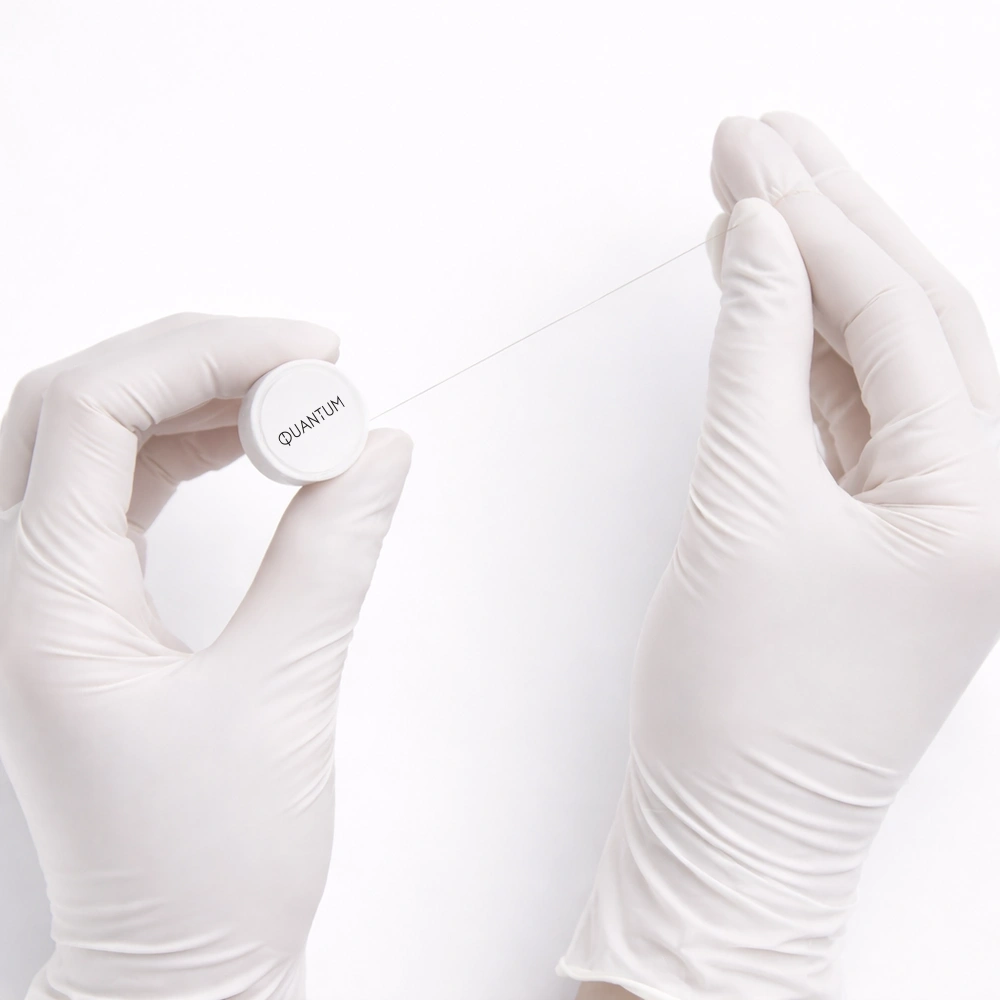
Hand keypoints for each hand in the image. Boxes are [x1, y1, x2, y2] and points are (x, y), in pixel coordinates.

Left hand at [0, 314, 411, 999]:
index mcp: (41, 608)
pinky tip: (250, 454)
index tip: (310, 356)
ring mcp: (52, 602)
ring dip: (196, 403)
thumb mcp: (279, 696)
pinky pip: (121, 494)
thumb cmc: (207, 866)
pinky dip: (189, 454)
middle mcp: (24, 592)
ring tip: (293, 405)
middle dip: (196, 363)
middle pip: (76, 406)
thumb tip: (374, 451)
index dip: (204, 356)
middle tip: (306, 368)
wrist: (180, 965)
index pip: (91, 412)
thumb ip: (329, 553)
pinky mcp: (94, 616)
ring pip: (96, 443)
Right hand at [558, 116, 999, 998]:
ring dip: (806, 274)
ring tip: (749, 194)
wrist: (729, 824)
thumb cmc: (746, 707)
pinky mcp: (856, 527)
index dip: (816, 228)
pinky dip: (791, 344)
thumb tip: (756, 243)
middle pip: (904, 317)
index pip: (899, 319)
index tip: (749, 159)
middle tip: (758, 139)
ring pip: (867, 357)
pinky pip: (834, 408)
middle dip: (825, 219)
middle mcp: (967, 500)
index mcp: (975, 504)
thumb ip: (754, 359)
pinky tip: (756, 294)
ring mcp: (913, 512)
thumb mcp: (743, 507)